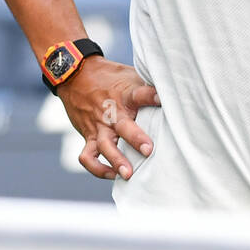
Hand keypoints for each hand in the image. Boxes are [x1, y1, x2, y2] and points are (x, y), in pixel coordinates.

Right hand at [56, 59, 160, 179]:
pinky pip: (87, 156)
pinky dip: (97, 169)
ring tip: (128, 174)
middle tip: (148, 151)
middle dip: (135, 138)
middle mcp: (111, 112)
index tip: (163, 100)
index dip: (152, 96)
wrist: (75, 75)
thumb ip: (147, 85)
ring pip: (105, 145)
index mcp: (125, 95)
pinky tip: (112, 175)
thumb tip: (174, 89)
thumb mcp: (129, 75)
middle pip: (123, 125)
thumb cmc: (110, 77)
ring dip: (116, 160)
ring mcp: (98, 125)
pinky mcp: (88, 135)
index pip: (140, 94)